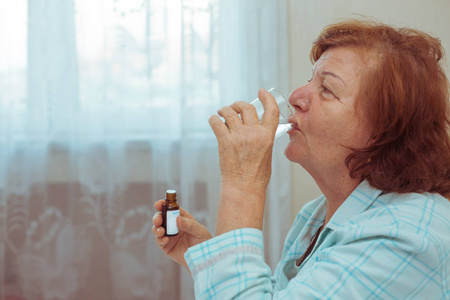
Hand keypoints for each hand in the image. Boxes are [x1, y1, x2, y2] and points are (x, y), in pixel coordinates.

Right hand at [152, 200, 211, 270]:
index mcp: (183, 219)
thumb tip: (177, 218)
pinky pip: (159, 241)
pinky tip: (165, 240)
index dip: (164, 205)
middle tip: (158, 220)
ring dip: (156, 228)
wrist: (203, 260)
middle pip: (162, 218)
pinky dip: (160, 239)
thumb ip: (189, 225)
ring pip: (157, 228)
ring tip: (161, 231)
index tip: (158, 204)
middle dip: (157, 217)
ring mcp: (169, 236)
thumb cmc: (204, 243)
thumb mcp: (200, 232)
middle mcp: (174, 226)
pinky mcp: (166, 246)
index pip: (172, 209)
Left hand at [208, 88, 278, 233]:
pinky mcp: (224, 141)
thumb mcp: (268, 154)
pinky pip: (216, 122)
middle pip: (246, 107)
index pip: (271, 110)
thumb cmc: (256, 175)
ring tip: (221, 112)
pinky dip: (213, 119)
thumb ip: (264, 139)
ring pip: (229, 112)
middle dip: (239, 104)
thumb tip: (257, 131)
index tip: (261, 91)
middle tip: (234, 107)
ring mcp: (238, 136)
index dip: (266, 98)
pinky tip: (213, 121)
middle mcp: (254, 133)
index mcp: (268, 136)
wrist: (244, 187)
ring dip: (224, 109)